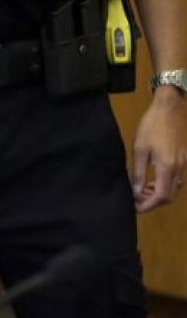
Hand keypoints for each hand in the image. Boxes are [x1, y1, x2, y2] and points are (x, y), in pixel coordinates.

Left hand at [131, 89, 186, 212]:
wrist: (168, 109)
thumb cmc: (151, 127)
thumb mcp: (140, 149)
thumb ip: (139, 172)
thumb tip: (136, 191)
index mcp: (168, 168)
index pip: (162, 196)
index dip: (149, 205)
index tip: (136, 208)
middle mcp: (179, 169)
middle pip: (169, 195)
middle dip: (153, 201)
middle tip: (136, 198)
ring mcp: (183, 165)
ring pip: (174, 188)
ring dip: (159, 193)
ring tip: (142, 189)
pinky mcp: (183, 159)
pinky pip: (176, 179)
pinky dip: (164, 184)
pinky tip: (153, 178)